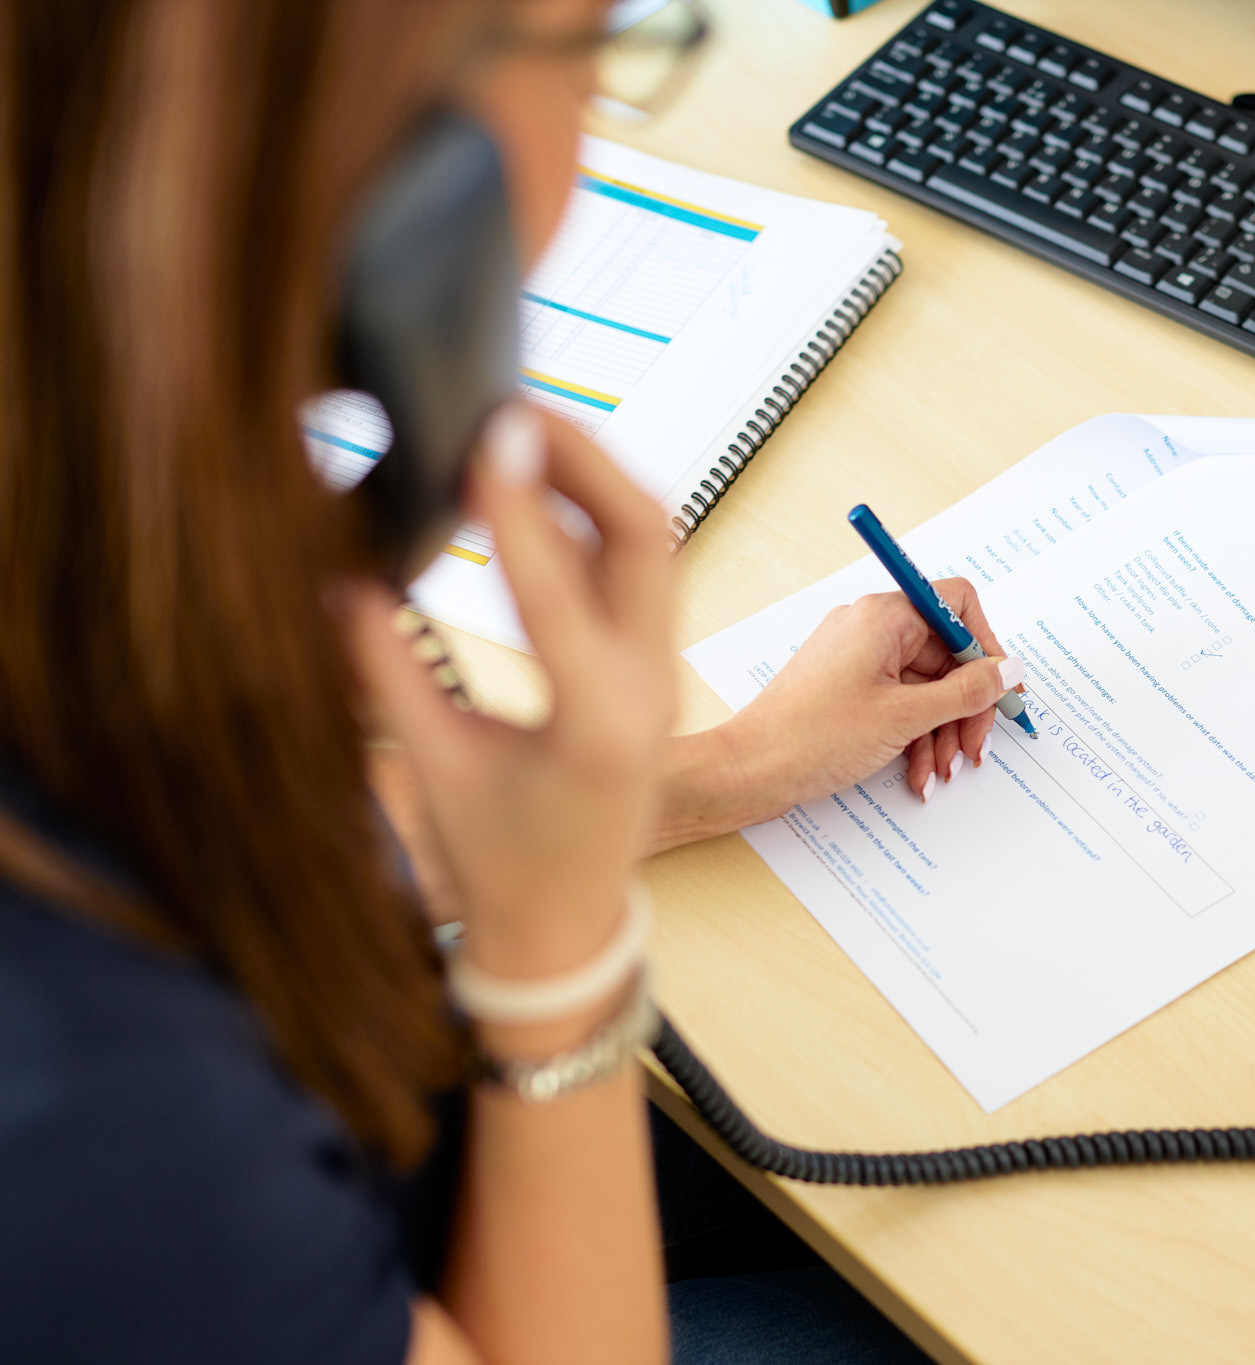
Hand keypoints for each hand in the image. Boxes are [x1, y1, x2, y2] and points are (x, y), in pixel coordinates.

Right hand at [340, 407, 675, 977]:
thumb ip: (387, 673)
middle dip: (585, 457)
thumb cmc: (499, 861)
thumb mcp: (433, 769)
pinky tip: (539, 483)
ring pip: (653, 543)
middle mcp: (649, 689)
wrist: (570, 924)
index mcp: (594, 728)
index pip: (558, 595)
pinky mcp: (658, 664)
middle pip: (646, 537)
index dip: (518, 509)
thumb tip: (339, 580)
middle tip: (508, 404)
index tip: (485, 434)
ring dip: (595, 477)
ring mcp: (665, 672)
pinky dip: (594, 516)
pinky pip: (640, 570)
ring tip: (520, 428)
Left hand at [723, 578, 1026, 814]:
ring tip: (940, 772)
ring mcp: (860, 659)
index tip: (1000, 689)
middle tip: (975, 749)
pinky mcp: (849, 689)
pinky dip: (914, 737)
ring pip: (926, 686)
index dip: (986, 646)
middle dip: (965, 706)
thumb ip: (966, 692)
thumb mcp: (905, 717)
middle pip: (947, 654)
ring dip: (942, 731)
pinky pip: (900, 703)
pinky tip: (918, 773)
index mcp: (884, 617)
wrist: (749, 771)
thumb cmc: (813, 736)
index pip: (957, 604)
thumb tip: (1009, 670)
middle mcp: (872, 628)